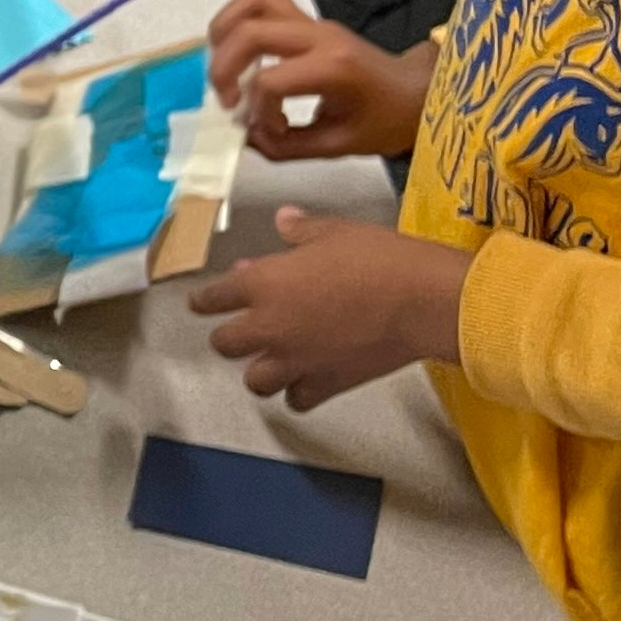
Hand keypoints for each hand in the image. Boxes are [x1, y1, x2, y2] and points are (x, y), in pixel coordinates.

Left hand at [188, 207, 470, 410]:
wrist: (421, 299)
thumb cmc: (380, 258)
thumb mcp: (337, 232)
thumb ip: (302, 230)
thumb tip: (284, 220)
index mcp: (264, 284)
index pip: (214, 297)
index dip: (203, 300)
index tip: (199, 303)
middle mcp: (268, 326)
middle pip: (224, 344)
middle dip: (229, 338)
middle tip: (240, 333)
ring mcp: (293, 360)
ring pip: (254, 381)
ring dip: (260, 372)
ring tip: (271, 363)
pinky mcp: (323, 384)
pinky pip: (296, 400)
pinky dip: (298, 393)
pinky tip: (306, 383)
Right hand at [205, 0, 436, 162]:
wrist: (411, 92)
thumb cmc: (382, 120)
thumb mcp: (335, 146)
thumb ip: (283, 146)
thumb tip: (244, 135)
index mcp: (333, 68)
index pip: (269, 81)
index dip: (255, 111)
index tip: (269, 130)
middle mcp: (320, 36)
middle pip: (252, 32)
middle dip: (223, 69)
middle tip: (225, 100)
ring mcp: (313, 22)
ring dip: (225, 31)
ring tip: (222, 67)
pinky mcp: (307, 20)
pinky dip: (239, 17)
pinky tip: (234, 49)